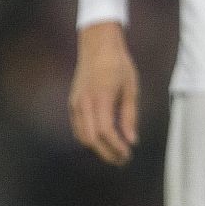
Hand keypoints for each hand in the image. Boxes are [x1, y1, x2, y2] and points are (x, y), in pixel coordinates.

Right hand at [69, 21, 138, 164]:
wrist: (98, 45)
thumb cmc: (118, 64)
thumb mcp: (131, 89)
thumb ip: (130, 116)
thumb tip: (131, 141)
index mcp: (101, 97)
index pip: (106, 132)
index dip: (116, 147)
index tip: (128, 154)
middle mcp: (85, 102)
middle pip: (92, 139)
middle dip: (107, 153)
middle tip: (123, 159)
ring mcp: (76, 103)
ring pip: (82, 136)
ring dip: (98, 148)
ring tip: (115, 152)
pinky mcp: (73, 102)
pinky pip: (78, 128)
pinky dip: (89, 139)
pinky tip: (103, 140)